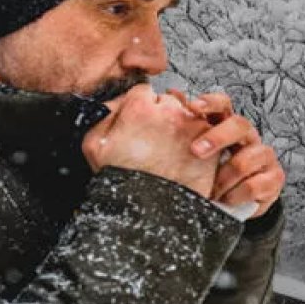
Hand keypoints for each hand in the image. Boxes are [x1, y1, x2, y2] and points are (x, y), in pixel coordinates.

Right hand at [83, 85, 220, 196]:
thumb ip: (104, 114)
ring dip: (182, 128)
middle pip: (169, 100)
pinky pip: (207, 136)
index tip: (138, 122)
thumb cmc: (119, 179)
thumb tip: (117, 102)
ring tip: (170, 151)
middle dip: (162, 115)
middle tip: (153, 138)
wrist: (147, 211)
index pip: (143, 92)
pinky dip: (199, 146)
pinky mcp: (211, 146)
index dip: (139, 108)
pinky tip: (183, 160)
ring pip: (190, 116)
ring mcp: (194, 128)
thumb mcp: (93, 144)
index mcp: (140, 108)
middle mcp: (170, 112)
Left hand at [164, 89, 284, 217]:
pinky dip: (235, 195)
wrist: (232, 203)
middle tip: (196, 151)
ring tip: (210, 191)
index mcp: (225, 126)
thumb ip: (185, 127)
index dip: (210, 102)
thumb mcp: (193, 152)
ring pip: (246, 160)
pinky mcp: (274, 178)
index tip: (192, 107)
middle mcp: (247, 137)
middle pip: (239, 125)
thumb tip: (172, 94)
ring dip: (223, 178)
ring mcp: (263, 156)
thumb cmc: (210, 172)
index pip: (223, 105)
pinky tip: (225, 200)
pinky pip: (254, 185)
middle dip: (217, 137)